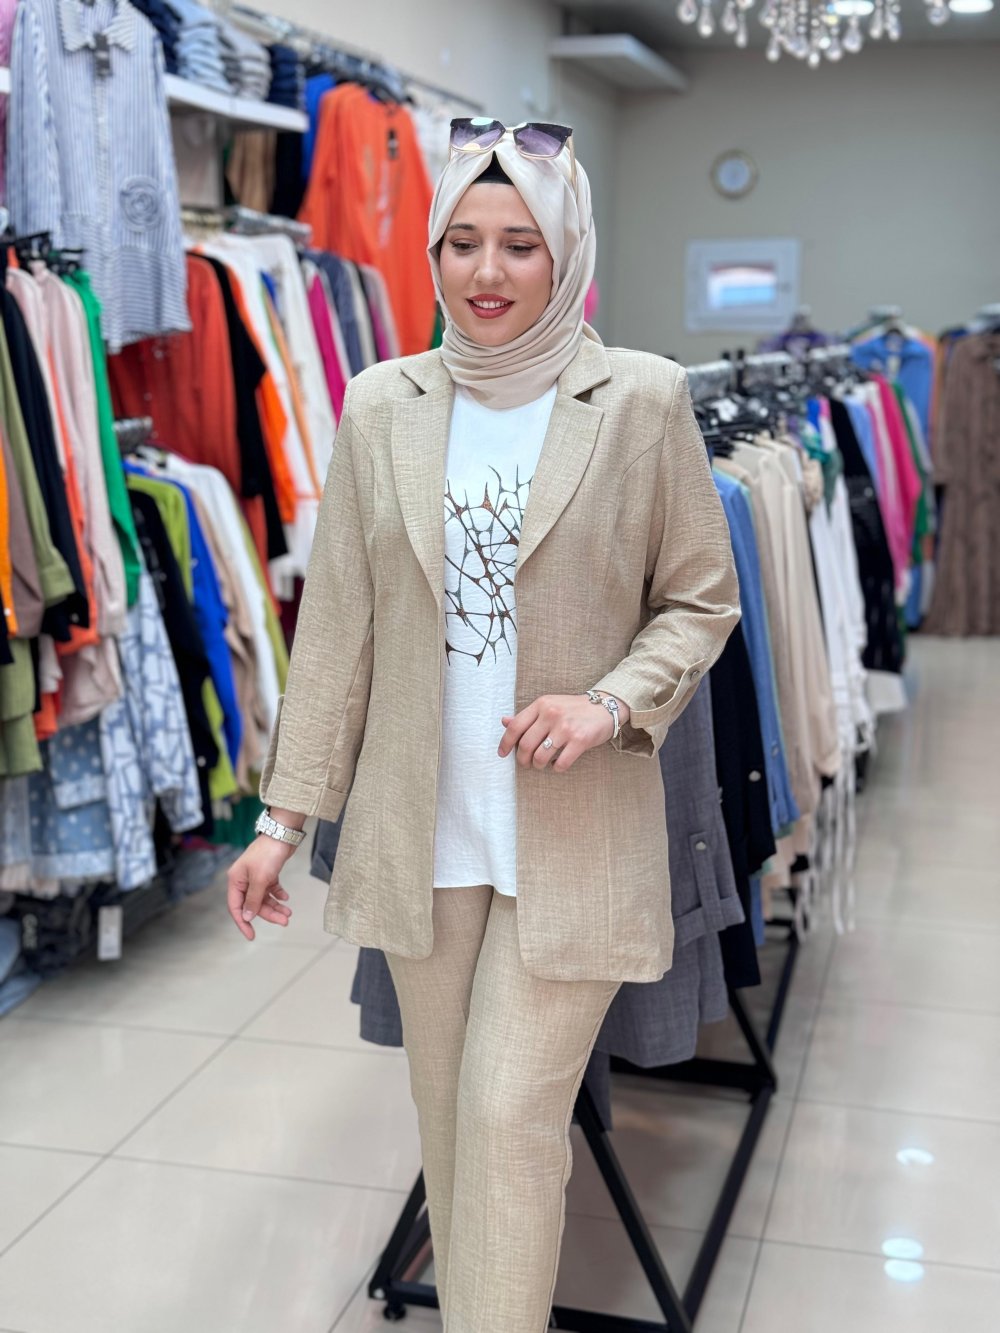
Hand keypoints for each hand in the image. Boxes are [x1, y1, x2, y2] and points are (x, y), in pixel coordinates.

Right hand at [227, 836, 296, 939]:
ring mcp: (256, 876)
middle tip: (284, 921)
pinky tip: (286, 898)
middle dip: (268, 914)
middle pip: (253, 904)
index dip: (243, 923)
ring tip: (289, 913)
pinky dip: (278, 894)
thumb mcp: (261, 879)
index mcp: (236, 880)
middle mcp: (243, 879)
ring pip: (264, 898)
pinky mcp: (267, 872)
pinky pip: (271, 889)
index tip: (251, 936)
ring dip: (275, 906)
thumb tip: (246, 917)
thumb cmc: (268, 854)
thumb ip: (253, 900)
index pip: (236, 907)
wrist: (283, 833)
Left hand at [498, 693, 630, 772]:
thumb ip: (527, 716)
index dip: (506, 743)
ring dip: (538, 765)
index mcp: (541, 704)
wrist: (604, 707)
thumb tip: (504, 721)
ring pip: (541, 757)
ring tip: (541, 764)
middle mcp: (551, 714)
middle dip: (522, 759)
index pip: (515, 726)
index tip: (502, 754)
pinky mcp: (580, 740)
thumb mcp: (548, 706)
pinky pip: (560, 763)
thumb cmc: (573, 709)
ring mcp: (566, 727)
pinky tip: (557, 764)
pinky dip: (556, 768)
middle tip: (526, 763)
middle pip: (526, 745)